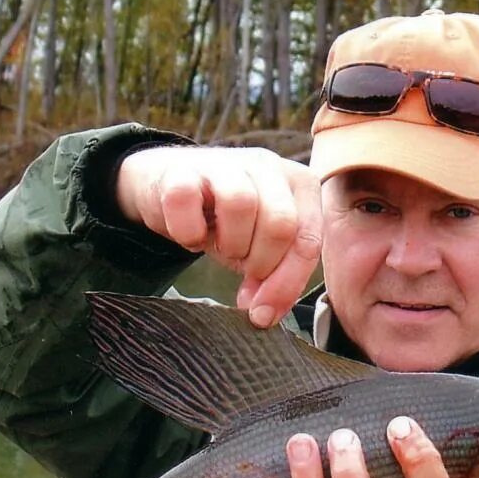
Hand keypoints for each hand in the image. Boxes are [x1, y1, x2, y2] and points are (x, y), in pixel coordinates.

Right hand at [115, 146, 322, 326]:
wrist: (170, 189)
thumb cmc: (224, 222)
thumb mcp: (259, 248)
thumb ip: (274, 276)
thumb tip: (264, 315)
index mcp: (298, 185)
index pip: (308, 239)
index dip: (286, 284)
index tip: (263, 313)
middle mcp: (267, 166)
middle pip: (280, 224)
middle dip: (260, 262)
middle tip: (240, 265)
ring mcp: (225, 163)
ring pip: (241, 204)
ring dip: (228, 243)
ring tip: (219, 246)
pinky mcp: (181, 169)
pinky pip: (187, 201)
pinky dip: (187, 232)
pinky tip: (190, 235)